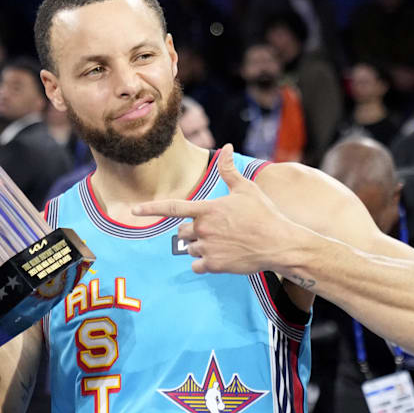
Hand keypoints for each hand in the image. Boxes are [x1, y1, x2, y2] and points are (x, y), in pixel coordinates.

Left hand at [132, 144, 297, 274]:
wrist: (279, 244)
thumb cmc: (264, 214)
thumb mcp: (246, 189)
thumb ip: (229, 170)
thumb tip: (226, 147)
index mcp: (207, 209)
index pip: (172, 207)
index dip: (151, 208)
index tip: (134, 210)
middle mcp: (203, 229)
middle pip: (182, 232)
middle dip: (194, 231)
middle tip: (217, 230)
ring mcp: (207, 248)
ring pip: (190, 249)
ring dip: (200, 247)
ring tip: (224, 243)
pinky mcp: (213, 265)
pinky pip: (196, 266)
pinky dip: (204, 263)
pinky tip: (221, 257)